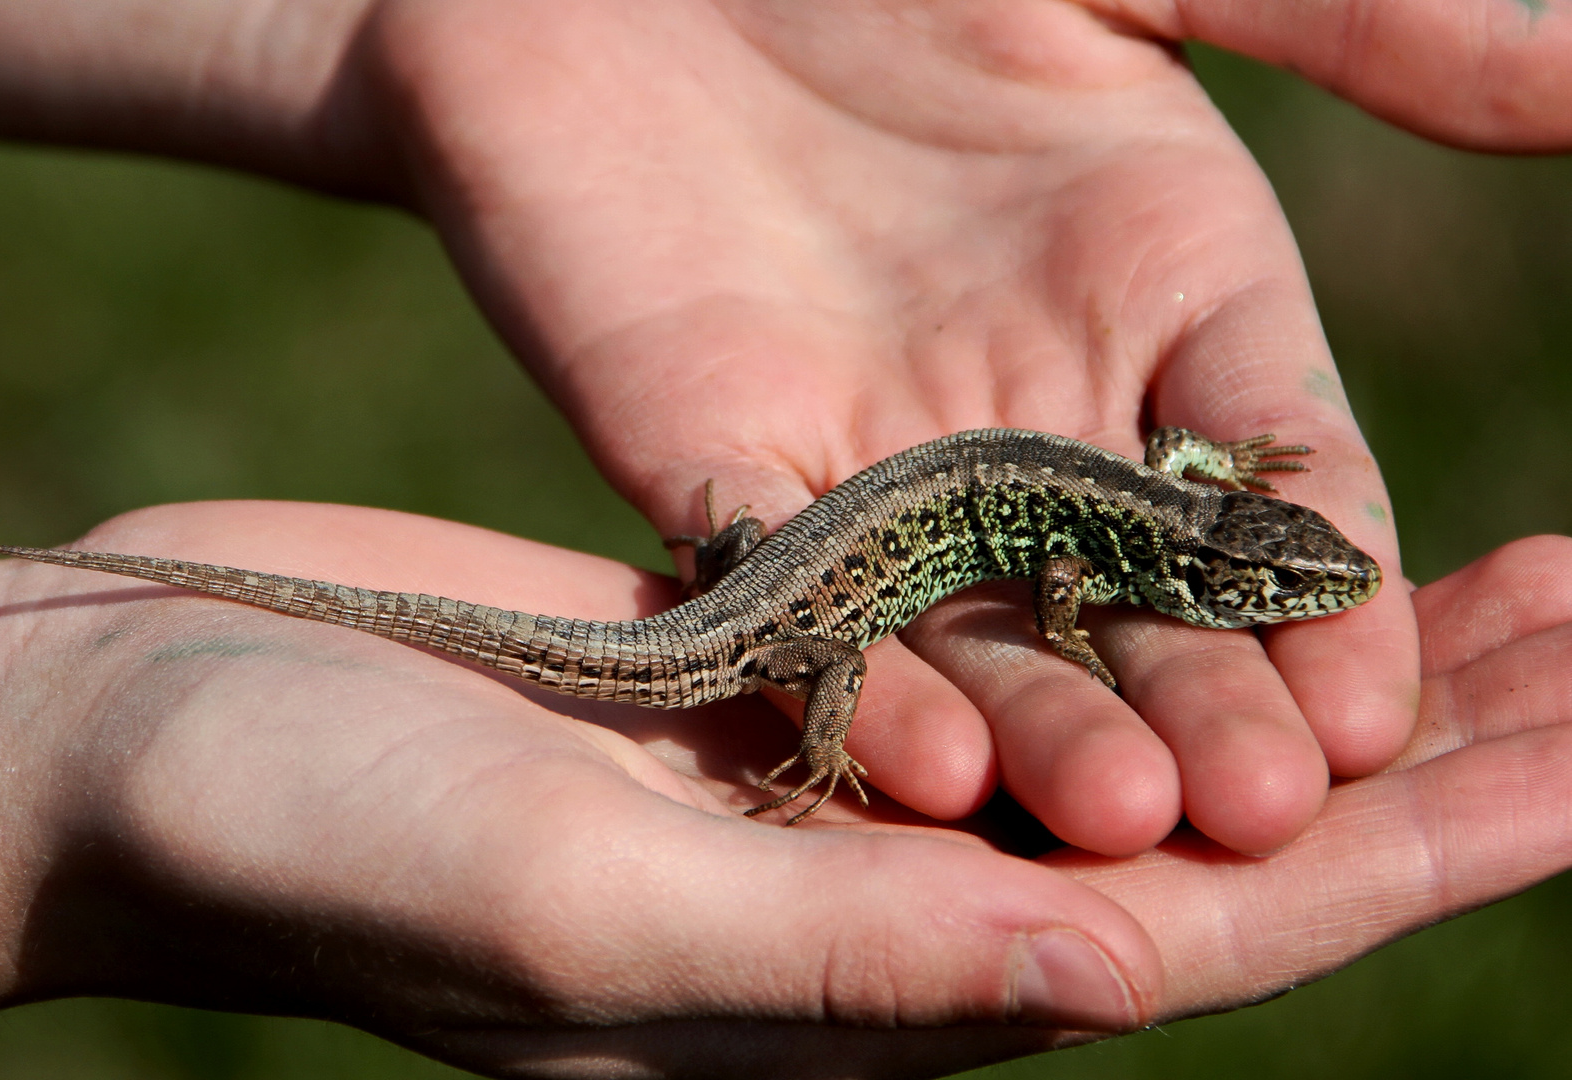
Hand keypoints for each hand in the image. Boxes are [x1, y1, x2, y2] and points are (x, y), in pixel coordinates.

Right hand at [0, 503, 1569, 1079]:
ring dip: (1301, 644)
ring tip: (1479, 560)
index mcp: (871, 990)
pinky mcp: (769, 682)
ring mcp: (829, 791)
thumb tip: (1128, 981)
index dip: (1445, 833)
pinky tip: (1214, 517)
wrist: (156, 746)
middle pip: (1224, 826)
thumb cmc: (321, 846)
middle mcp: (881, 901)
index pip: (1229, 926)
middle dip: (1436, 737)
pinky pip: (1014, 641)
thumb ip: (844, 960)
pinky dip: (1137, 583)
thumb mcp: (580, 914)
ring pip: (1139, 720)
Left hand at [359, 0, 1571, 855]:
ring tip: (1109, 819)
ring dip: (1045, 730)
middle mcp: (1034, 405)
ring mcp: (878, 453)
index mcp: (1167, 290)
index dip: (1328, 593)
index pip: (1278, 478)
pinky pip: (799, 604)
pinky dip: (856, 680)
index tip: (1377, 706)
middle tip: (1262, 818)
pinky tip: (920, 762)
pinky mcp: (724, 470)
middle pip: (1141, 596)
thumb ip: (1361, 24)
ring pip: (981, 633)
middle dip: (1203, 701)